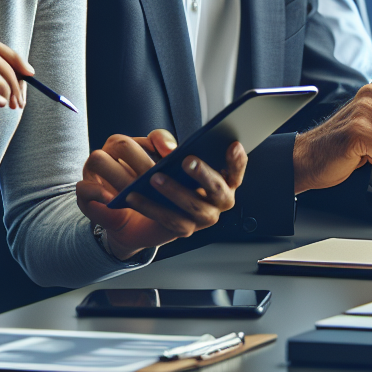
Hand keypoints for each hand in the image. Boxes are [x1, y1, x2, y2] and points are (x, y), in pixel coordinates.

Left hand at [76, 130, 246, 258]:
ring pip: (194, 206)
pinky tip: (133, 196)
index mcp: (225, 177)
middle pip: (218, 189)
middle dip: (203, 174)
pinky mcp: (185, 229)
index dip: (237, 159)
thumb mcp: (165, 151)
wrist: (152, 204)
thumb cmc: (169, 169)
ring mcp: (205, 217)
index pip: (237, 168)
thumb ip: (164, 141)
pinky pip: (170, 219)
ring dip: (175, 191)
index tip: (232, 145)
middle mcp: (221, 200)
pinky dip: (151, 207)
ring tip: (155, 178)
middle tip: (186, 161)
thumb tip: (167, 149)